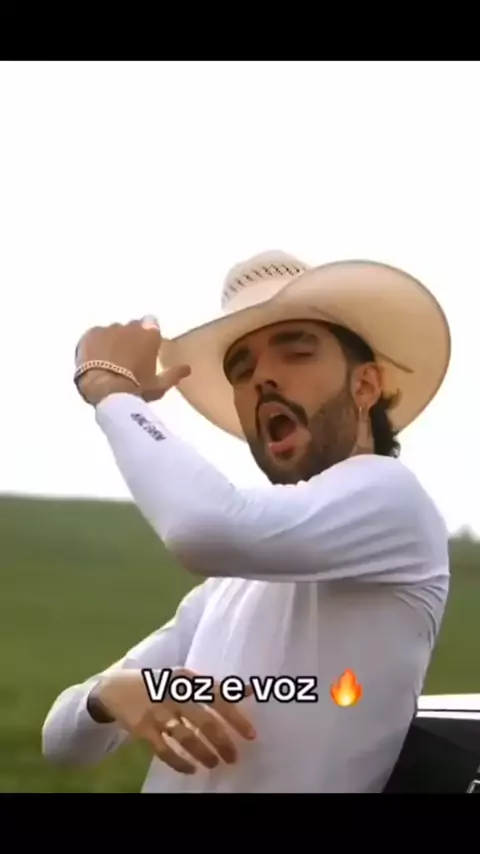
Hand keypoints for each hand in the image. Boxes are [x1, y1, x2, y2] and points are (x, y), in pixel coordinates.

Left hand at [75, 318, 190, 405]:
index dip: (147, 335)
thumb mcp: (160, 386)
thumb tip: (187, 368)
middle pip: (131, 327)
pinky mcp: (91, 334)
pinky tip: (95, 359)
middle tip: (127, 359)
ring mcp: (110, 328)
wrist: (106, 391)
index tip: (145, 348)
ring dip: (113, 341)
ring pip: (113, 331)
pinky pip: (96, 335)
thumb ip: (173, 374)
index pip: (151, 323)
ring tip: (109, 361)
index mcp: (150, 335)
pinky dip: (97, 344)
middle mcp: (131, 326)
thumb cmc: (137, 389)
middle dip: (130, 338)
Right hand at [89, 669, 255, 773]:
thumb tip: (251, 690)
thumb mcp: (185, 679)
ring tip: (214, 764)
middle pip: (204, 720)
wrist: (117, 688)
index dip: (236, 716)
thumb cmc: (161, 684)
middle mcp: (174, 694)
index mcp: (187, 679)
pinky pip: (164, 750)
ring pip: (185, 736)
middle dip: (222, 741)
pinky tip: (191, 769)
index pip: (217, 696)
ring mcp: (157, 712)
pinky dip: (179, 762)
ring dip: (203, 753)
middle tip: (234, 756)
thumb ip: (214, 686)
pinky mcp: (143, 729)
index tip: (251, 735)